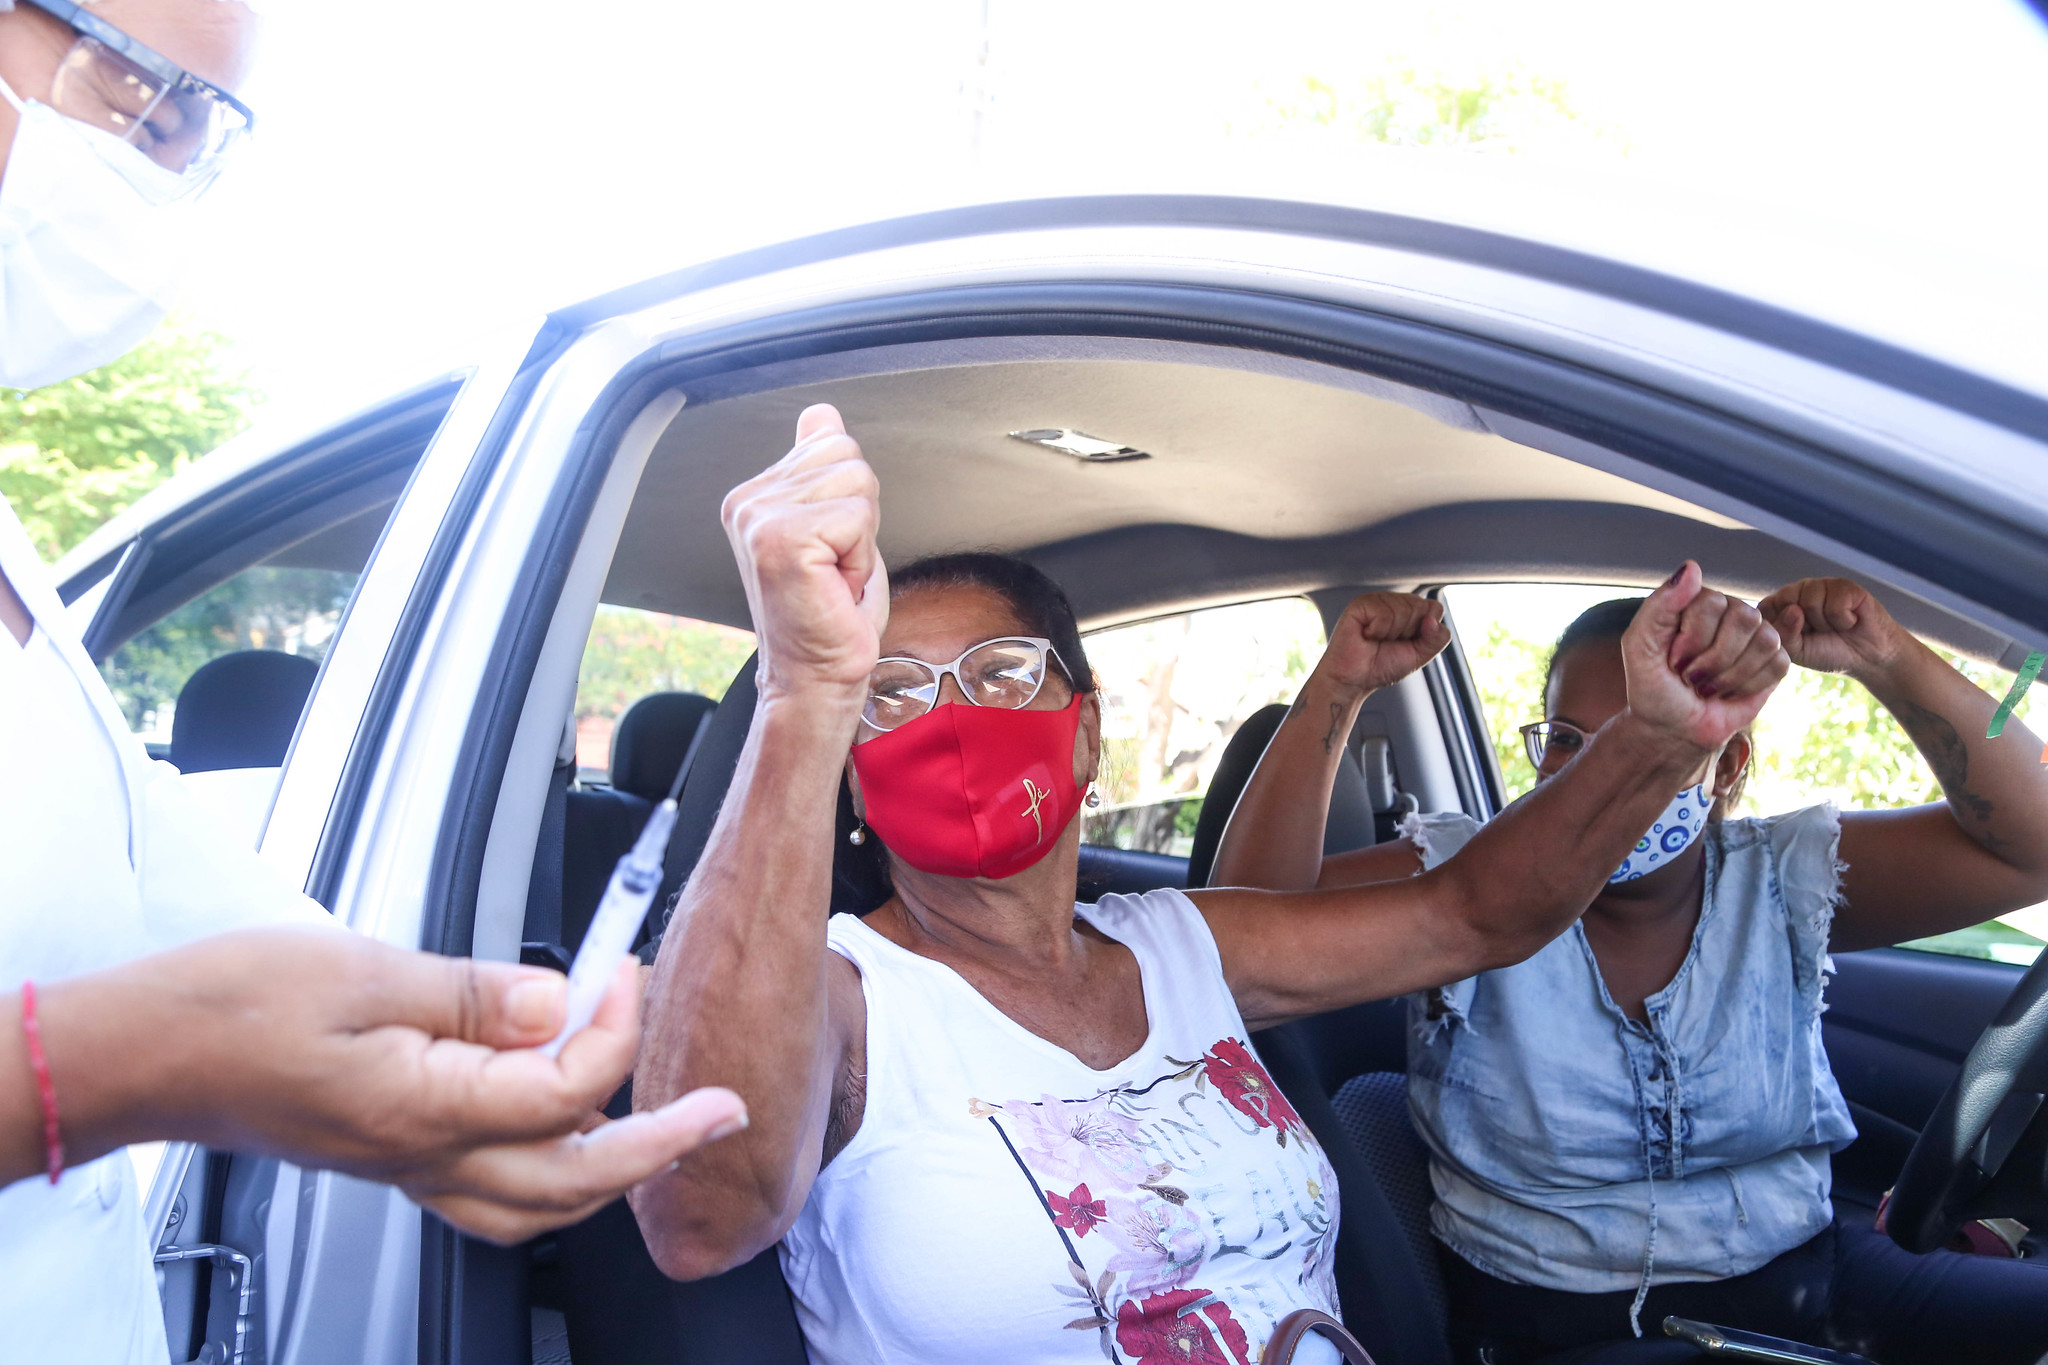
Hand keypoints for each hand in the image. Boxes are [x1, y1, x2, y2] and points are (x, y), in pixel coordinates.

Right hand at [36, 928, 747, 1243]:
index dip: (614, 1027)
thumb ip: (473, 993)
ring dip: (613, 1167)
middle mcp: (426, 1156)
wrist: (151, 1051)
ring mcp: (410, 1166)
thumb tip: (557, 1000)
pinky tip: (569, 1125)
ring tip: (665, 1127)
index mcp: (425, 1109)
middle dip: (662, 1143)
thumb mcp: (363, 970)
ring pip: (539, 1203)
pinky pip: (495, 1191)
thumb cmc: (234, 1006)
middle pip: (574, 1179)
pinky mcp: (394, 1155)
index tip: (625, 970)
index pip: (564, 1090)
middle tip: (723, 1109)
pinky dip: (553, 1168)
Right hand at [721, 405, 886, 702]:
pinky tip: (835, 586)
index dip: (852, 497)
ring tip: (835, 576)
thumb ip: (819, 468)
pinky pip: (857, 518)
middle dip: (861, 514)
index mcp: (755, 493)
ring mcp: (759, 518)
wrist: (817, 676)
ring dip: (862, 538)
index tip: (830, 547)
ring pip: (857, 482)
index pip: (831, 439)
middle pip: (847, 454)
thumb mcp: (833, 524)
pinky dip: (861, 557)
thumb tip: (820, 414)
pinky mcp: (781, 540)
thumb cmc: (829, 612)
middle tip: (836, 566)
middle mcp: (748, 500)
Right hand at [1314, 593, 1450, 699]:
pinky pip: (1384, 614)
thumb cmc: (1381, 666)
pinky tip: (1366, 635)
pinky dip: (1378, 631)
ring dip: (1391, 633)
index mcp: (1409, 610)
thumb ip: (1437, 638)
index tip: (1407, 642)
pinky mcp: (1361, 603)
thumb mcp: (1420, 655)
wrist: (1355, 679)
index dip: (1426, 630)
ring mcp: (1377, 600)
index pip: (1434, 608)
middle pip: (1420, 607)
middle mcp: (1394, 601)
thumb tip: (1432, 620)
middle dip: (1408, 632)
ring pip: (1404, 609)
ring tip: (1376, 639)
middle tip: (1388, 642)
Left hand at [1622, 562, 1788, 751]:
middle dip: (1714, 659)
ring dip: (1730, 676)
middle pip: (1745, 618)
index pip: (1712, 603)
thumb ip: (1660, 605)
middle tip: (1692, 675)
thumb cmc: (1653, 686)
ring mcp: (1755, 635)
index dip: (1692, 639)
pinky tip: (1730, 691)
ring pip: (1765, 641)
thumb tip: (1692, 566)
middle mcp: (1730, 611)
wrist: (1673, 727)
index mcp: (1697, 601)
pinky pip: (1779, 663)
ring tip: (1709, 685)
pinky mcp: (1774, 660)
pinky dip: (1750, 686)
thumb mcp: (1640, 647)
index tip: (1673, 660)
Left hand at [1758, 576, 1910, 679]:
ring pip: (1810, 601)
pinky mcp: (1845, 585)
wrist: (1866, 657)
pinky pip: (1835, 603)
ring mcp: (1822, 585)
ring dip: (1825, 623)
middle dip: (1803, 625)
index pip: (1765, 607)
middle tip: (1819, 632)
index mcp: (1781, 605)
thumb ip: (1783, 633)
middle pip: (1786, 598)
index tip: (1798, 639)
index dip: (1780, 627)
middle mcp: (1799, 590)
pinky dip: (1844, 620)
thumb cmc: (1827, 652)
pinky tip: (1851, 620)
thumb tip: (1793, 609)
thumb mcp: (1796, 651)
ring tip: (1835, 626)